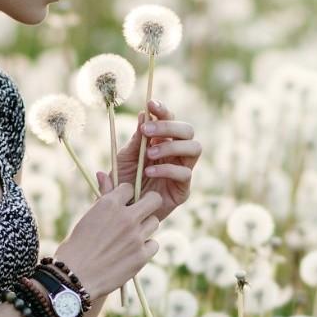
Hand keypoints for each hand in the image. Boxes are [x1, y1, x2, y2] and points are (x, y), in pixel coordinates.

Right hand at [57, 178, 165, 299]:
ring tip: (130, 237)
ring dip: (145, 227)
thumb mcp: (88, 217)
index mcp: (109, 204)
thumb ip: (102, 196)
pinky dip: (145, 247)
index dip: (126, 196)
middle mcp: (126, 217)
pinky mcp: (141, 256)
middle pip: (153, 199)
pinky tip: (132, 252)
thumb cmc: (76, 246)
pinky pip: (154, 244)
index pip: (129, 188)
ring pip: (154, 222)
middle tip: (141, 212)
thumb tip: (103, 173)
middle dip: (148, 203)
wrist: (74, 277)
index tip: (122, 204)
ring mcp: (136, 237)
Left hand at [113, 99, 198, 221]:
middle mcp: (176, 153)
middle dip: (169, 127)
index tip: (150, 104)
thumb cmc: (123, 184)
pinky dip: (167, 170)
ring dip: (172, 147)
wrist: (122, 213)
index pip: (169, 120)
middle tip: (147, 132)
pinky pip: (185, 174)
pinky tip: (149, 173)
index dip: (163, 110)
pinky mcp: (182, 189)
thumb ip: (135, 140)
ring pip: (194, 148)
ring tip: (149, 154)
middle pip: (188, 130)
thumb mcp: (124, 159)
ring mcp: (182, 170)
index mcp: (162, 142)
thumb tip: (144, 114)